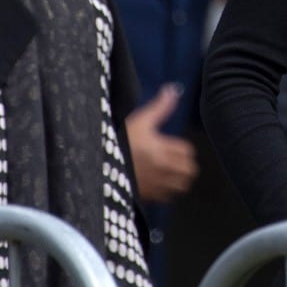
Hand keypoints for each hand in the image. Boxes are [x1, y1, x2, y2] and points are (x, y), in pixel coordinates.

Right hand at [125, 83, 199, 202]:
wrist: (98, 163)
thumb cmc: (120, 139)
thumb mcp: (140, 120)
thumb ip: (160, 107)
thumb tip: (172, 89)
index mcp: (161, 148)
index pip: (187, 151)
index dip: (183, 148)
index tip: (174, 146)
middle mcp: (161, 167)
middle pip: (189, 170)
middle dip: (186, 164)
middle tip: (177, 160)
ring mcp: (154, 183)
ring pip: (181, 185)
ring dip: (180, 178)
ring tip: (171, 172)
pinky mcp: (146, 195)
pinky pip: (168, 197)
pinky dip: (168, 191)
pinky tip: (159, 182)